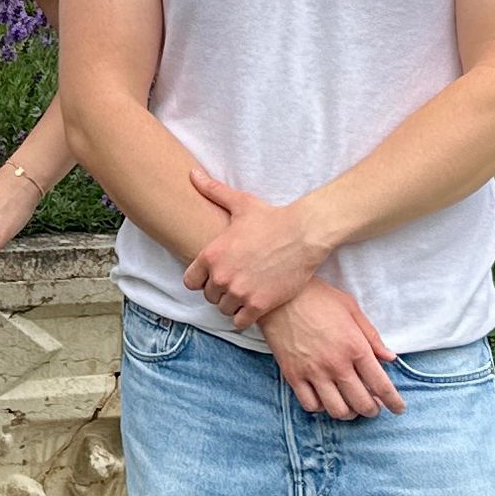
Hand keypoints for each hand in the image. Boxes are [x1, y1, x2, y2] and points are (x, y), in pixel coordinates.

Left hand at [186, 170, 328, 324]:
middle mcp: (222, 276)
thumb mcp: (240, 203)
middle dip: (219, 291)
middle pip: (209, 296)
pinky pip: (240, 321)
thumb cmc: (272, 218)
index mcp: (212, 255)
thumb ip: (212, 191)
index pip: (190, 281)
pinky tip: (253, 306)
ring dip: (232, 304)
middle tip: (234, 283)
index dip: (201, 279)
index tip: (213, 276)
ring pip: (224, 309)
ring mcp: (240, 292)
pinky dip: (244, 317)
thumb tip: (192, 174)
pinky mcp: (259, 305)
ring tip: (244, 293)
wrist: (303, 234)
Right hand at [263, 282, 400, 418]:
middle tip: (375, 407)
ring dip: (349, 413)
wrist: (280, 295)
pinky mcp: (293, 375)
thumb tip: (390, 358)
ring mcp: (313, 372)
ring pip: (337, 410)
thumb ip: (372, 337)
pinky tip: (326, 399)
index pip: (381, 385)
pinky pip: (310, 405)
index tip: (399, 409)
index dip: (394, 402)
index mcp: (355, 347)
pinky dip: (322, 407)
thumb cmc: (318, 297)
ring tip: (351, 406)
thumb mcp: (352, 309)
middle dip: (373, 411)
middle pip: (361, 403)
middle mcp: (336, 364)